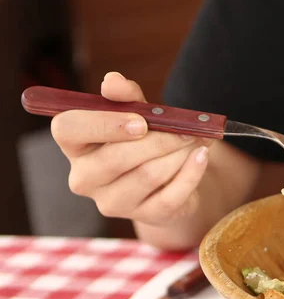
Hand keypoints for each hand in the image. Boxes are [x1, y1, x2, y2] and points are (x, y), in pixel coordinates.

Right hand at [51, 72, 209, 225]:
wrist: (169, 183)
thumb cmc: (144, 143)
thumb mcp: (137, 115)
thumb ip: (126, 98)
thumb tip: (113, 82)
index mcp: (75, 146)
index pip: (67, 130)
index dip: (103, 124)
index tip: (140, 121)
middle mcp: (85, 178)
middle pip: (115, 158)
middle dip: (158, 140)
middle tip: (187, 128)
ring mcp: (113, 203)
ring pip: (147, 175)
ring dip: (178, 153)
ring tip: (197, 139)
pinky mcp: (146, 216)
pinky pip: (172, 195)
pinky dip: (192, 172)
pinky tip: (202, 156)